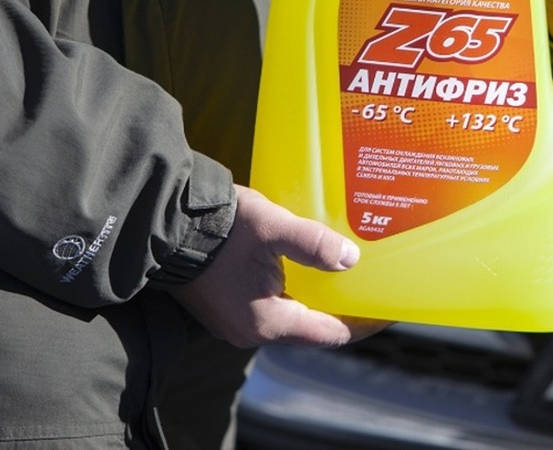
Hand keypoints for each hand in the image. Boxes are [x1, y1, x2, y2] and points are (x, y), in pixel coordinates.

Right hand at [172, 185, 386, 348]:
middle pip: (309, 326)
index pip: (330, 333)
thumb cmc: (221, 225)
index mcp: (268, 322)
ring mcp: (232, 323)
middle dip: (338, 308)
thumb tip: (351, 260)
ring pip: (287, 316)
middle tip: (366, 286)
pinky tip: (300, 269)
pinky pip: (266, 306)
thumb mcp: (275, 228)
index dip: (362, 322)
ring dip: (312, 298)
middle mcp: (250, 332)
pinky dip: (289, 292)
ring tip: (338, 274)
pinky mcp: (221, 308)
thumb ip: (314, 245)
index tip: (386, 310)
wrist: (166, 220)